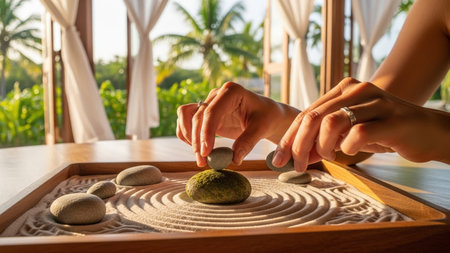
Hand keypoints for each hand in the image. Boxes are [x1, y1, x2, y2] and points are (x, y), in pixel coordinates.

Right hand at [177, 82, 298, 166]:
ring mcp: (209, 102)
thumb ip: (248, 142)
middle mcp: (217, 94)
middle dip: (197, 140)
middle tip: (203, 161)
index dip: (206, 133)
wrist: (267, 115)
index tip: (206, 153)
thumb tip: (234, 159)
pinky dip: (187, 135)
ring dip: (188, 137)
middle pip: (197, 117)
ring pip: (186, 116)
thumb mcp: (262, 129)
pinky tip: (197, 149)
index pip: (212, 112)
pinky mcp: (205, 113)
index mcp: (231, 91)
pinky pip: (186, 121)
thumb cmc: (267, 118)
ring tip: (199, 157)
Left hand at [272, 77, 449, 170]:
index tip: (279, 158)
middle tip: (296, 165)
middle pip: (313, 117)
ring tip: (329, 156)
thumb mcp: (350, 133)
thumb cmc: (385, 132)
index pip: (306, 113)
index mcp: (344, 90)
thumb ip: (325, 139)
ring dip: (322, 146)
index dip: (289, 137)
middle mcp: (357, 90)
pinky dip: (347, 147)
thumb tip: (298, 155)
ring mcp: (375, 102)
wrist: (428, 131)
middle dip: (298, 145)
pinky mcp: (391, 119)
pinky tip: (350, 152)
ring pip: (331, 122)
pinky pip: (357, 134)